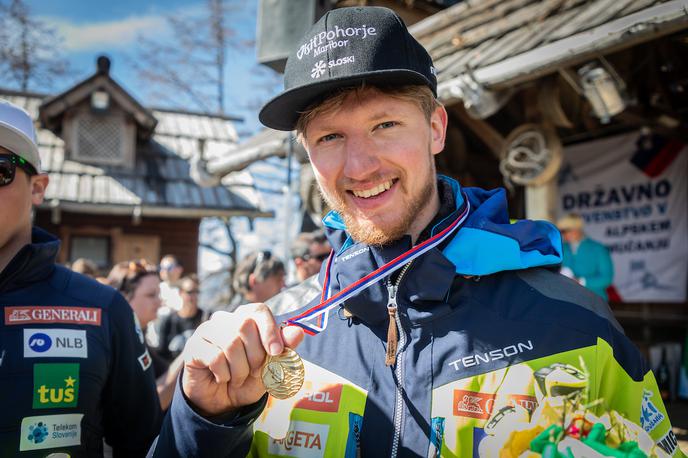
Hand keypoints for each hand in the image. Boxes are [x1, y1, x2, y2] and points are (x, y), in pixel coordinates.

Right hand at [181, 304, 303, 416]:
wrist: (222, 402)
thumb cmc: (248, 380)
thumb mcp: (271, 368)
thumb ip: (285, 349)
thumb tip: (298, 332)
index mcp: (247, 319)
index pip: (259, 310)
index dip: (270, 330)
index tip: (276, 351)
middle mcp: (226, 319)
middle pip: (244, 326)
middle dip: (255, 356)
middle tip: (252, 372)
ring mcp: (207, 331)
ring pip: (230, 343)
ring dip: (239, 369)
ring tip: (237, 378)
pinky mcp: (194, 346)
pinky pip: (214, 357)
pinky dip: (223, 374)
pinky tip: (221, 378)